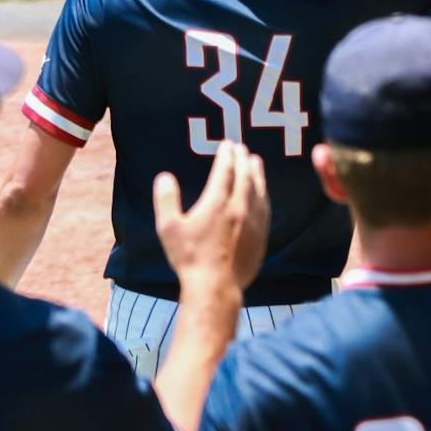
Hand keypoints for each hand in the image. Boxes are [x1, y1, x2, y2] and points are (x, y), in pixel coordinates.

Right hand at [153, 140, 268, 294]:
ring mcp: (254, 221)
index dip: (226, 155)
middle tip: (242, 148)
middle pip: (245, 176)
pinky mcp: (261, 235)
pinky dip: (263, 194)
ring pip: (258, 190)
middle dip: (243, 159)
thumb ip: (166, 200)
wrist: (215, 286)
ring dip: (257, 173)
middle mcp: (240, 207)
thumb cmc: (189, 257)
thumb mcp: (169, 228)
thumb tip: (164, 177)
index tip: (227, 144)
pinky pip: (265, 208)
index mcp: (217, 202)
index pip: (225, 170)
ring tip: (256, 162)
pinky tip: (262, 193)